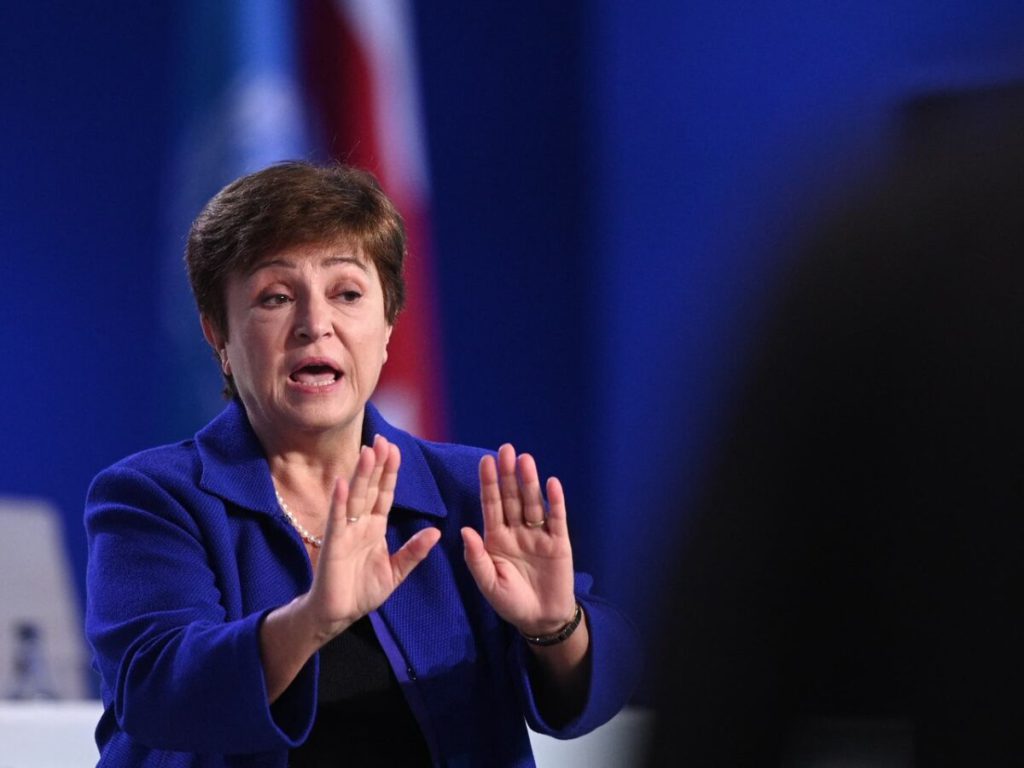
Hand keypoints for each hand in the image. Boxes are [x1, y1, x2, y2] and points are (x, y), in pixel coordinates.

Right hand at [304, 435, 440, 642]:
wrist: (338, 615)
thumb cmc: (363, 592)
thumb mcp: (396, 572)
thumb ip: (414, 552)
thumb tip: (436, 532)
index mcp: (374, 527)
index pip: (384, 493)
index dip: (389, 472)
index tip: (394, 449)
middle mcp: (359, 524)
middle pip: (370, 488)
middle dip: (376, 464)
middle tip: (382, 439)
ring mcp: (345, 532)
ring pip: (355, 497)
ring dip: (360, 475)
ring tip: (367, 451)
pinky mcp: (332, 545)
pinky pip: (336, 520)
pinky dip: (338, 502)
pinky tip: (342, 483)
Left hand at [461, 444, 576, 636]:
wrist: (540, 619)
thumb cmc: (510, 602)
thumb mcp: (488, 583)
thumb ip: (476, 558)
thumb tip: (465, 530)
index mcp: (496, 538)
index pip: (491, 505)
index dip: (488, 483)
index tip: (485, 461)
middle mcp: (516, 530)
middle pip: (511, 497)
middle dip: (508, 474)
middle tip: (506, 449)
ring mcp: (538, 534)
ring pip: (533, 503)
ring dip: (529, 482)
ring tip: (526, 460)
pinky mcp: (558, 542)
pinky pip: (557, 518)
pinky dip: (555, 501)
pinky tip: (552, 483)